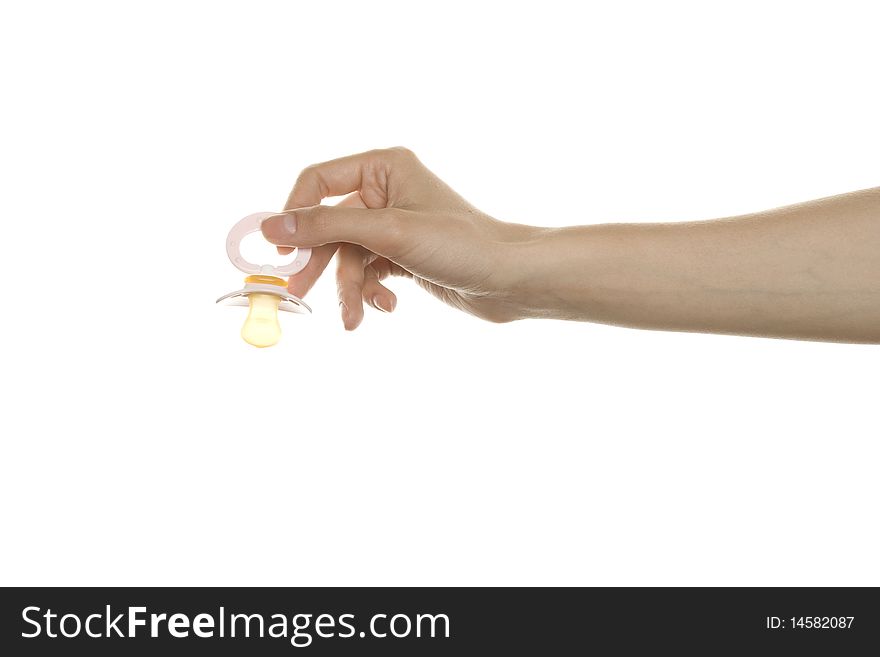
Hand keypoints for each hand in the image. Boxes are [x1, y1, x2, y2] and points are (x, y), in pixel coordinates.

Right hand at [261, 147, 538, 329]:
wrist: (510, 281)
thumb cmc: (461, 245)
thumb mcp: (388, 233)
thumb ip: (327, 227)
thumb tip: (271, 225)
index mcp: (383, 167)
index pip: (318, 181)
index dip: (294, 214)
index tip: (279, 249)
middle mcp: (385, 191)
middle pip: (328, 225)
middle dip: (318, 262)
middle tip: (298, 293)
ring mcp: (393, 225)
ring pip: (347, 256)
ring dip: (349, 289)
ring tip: (354, 318)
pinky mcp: (401, 255)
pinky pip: (367, 272)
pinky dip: (370, 292)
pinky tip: (386, 306)